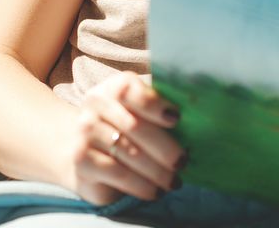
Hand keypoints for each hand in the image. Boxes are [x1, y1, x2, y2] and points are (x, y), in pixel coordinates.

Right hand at [58, 71, 185, 204]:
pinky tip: (155, 192)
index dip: (155, 104)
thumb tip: (196, 115)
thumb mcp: (142, 112)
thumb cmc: (126, 127)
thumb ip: (162, 109)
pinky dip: (142, 186)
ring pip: (129, 154)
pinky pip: (118, 174)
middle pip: (135, 127)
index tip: (176, 118)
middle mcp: (96, 104)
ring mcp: (85, 132)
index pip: (132, 91)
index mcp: (115, 87)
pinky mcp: (82, 160)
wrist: (85, 150)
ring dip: (157, 172)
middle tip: (183, 162)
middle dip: (165, 148)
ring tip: (174, 182)